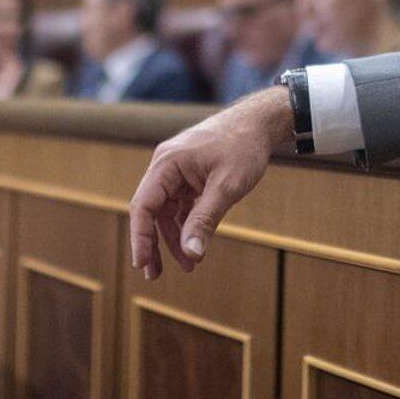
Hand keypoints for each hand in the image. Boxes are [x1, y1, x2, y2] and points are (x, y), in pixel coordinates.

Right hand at [128, 89, 292, 278]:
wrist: (260, 123)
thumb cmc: (243, 147)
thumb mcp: (226, 187)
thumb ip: (205, 220)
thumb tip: (191, 253)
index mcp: (166, 164)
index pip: (143, 205)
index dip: (140, 237)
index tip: (142, 264)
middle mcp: (165, 167)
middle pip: (151, 211)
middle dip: (154, 244)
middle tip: (155, 275)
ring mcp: (176, 171)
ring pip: (166, 211)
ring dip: (175, 238)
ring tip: (189, 265)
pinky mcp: (189, 176)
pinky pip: (181, 205)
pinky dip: (187, 225)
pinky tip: (196, 245)